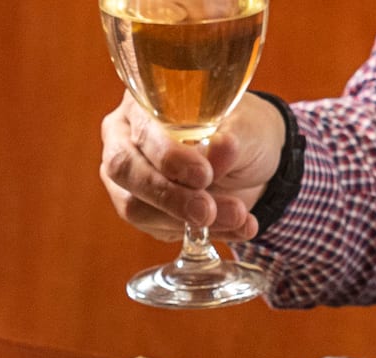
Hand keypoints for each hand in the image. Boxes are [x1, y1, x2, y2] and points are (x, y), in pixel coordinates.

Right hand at [100, 92, 283, 242]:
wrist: (250, 161)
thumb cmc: (242, 131)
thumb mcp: (246, 129)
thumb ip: (230, 139)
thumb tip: (221, 147)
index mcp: (143, 104)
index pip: (142, 131)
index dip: (168, 156)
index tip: (204, 175)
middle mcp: (124, 139)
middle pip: (125, 170)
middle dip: (169, 196)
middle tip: (207, 211)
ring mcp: (129, 178)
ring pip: (135, 207)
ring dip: (186, 220)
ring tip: (237, 217)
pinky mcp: (142, 211)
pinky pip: (158, 228)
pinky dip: (200, 233)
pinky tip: (236, 227)